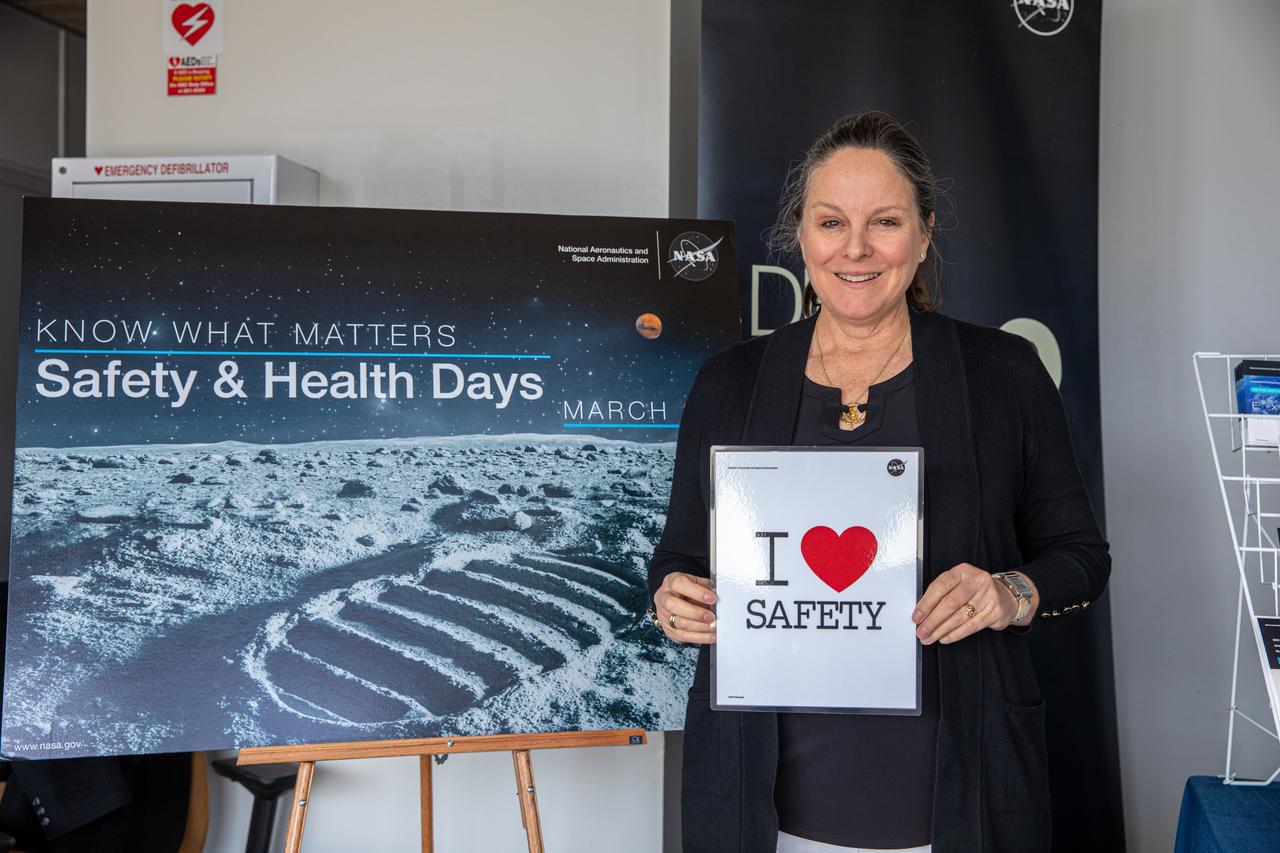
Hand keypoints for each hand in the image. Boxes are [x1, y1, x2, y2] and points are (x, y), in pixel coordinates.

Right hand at [653, 571, 716, 643]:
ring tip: (714, 627)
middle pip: (673, 605)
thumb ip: (706, 587)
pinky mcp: (669, 630)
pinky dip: (701, 637)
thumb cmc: (689, 590)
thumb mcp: (697, 583)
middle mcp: (663, 598)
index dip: (697, 592)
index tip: (713, 598)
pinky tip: (712, 636)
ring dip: (700, 627)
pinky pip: (684, 636)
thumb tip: (719, 595)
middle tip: (712, 616)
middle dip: (695, 613)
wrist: (677, 600)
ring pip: (679, 623)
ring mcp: (663, 615)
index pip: (679, 584)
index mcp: (670, 582)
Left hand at [912, 564, 1033, 644]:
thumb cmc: (975, 590)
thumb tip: (922, 612)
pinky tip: (945, 637)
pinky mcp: (995, 612)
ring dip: (941, 630)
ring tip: (930, 637)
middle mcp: (976, 581)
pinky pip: (971, 626)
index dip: (926, 603)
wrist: (1005, 595)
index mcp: (963, 571)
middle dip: (933, 620)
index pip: (940, 586)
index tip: (917, 616)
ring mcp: (988, 596)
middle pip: (950, 603)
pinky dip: (955, 634)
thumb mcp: (958, 583)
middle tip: (922, 631)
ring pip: (960, 617)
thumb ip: (941, 593)